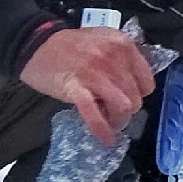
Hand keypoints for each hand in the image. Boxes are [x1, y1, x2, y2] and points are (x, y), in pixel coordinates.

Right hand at [19, 27, 156, 143]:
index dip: (138, 94)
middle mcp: (112, 57)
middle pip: (136, 97)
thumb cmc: (69, 46)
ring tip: (110, 123)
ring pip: (123, 107)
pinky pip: (95, 115)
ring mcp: (94, 73)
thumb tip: (133, 87)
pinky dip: (103, 130)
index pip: (147, 81)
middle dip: (128, 110)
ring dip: (118, 121)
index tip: (127, 97)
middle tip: (115, 113)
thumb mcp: (103, 42)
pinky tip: (106, 139)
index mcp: (122, 44)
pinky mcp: (75, 89)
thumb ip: (121, 60)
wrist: (35, 44)